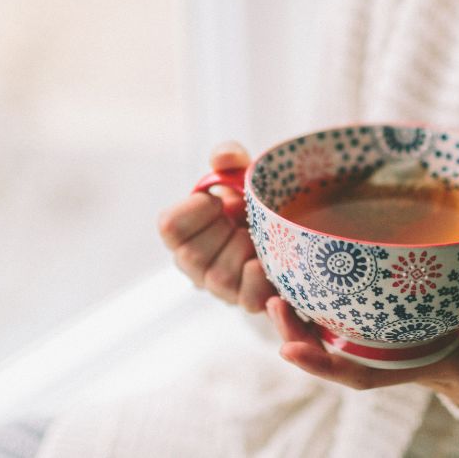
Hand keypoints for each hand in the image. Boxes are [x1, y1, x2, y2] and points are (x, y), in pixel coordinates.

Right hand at [157, 141, 276, 312]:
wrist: (289, 226)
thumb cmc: (252, 201)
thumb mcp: (240, 173)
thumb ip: (228, 157)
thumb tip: (225, 157)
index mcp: (183, 232)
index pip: (169, 228)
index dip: (195, 210)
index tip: (217, 200)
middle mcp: (195, 265)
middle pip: (192, 257)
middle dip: (222, 231)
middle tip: (241, 219)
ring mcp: (222, 288)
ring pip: (220, 277)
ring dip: (244, 250)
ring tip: (258, 237)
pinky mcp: (250, 301)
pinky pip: (249, 300)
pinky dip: (260, 280)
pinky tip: (266, 261)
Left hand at [267, 248, 458, 411]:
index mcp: (424, 366)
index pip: (368, 375)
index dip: (327, 365)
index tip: (289, 351)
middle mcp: (401, 360)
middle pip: (338, 356)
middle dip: (300, 334)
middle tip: (272, 303)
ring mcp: (398, 348)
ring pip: (339, 341)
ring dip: (304, 321)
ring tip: (274, 292)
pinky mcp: (401, 333)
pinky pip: (356, 326)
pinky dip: (328, 310)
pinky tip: (306, 284)